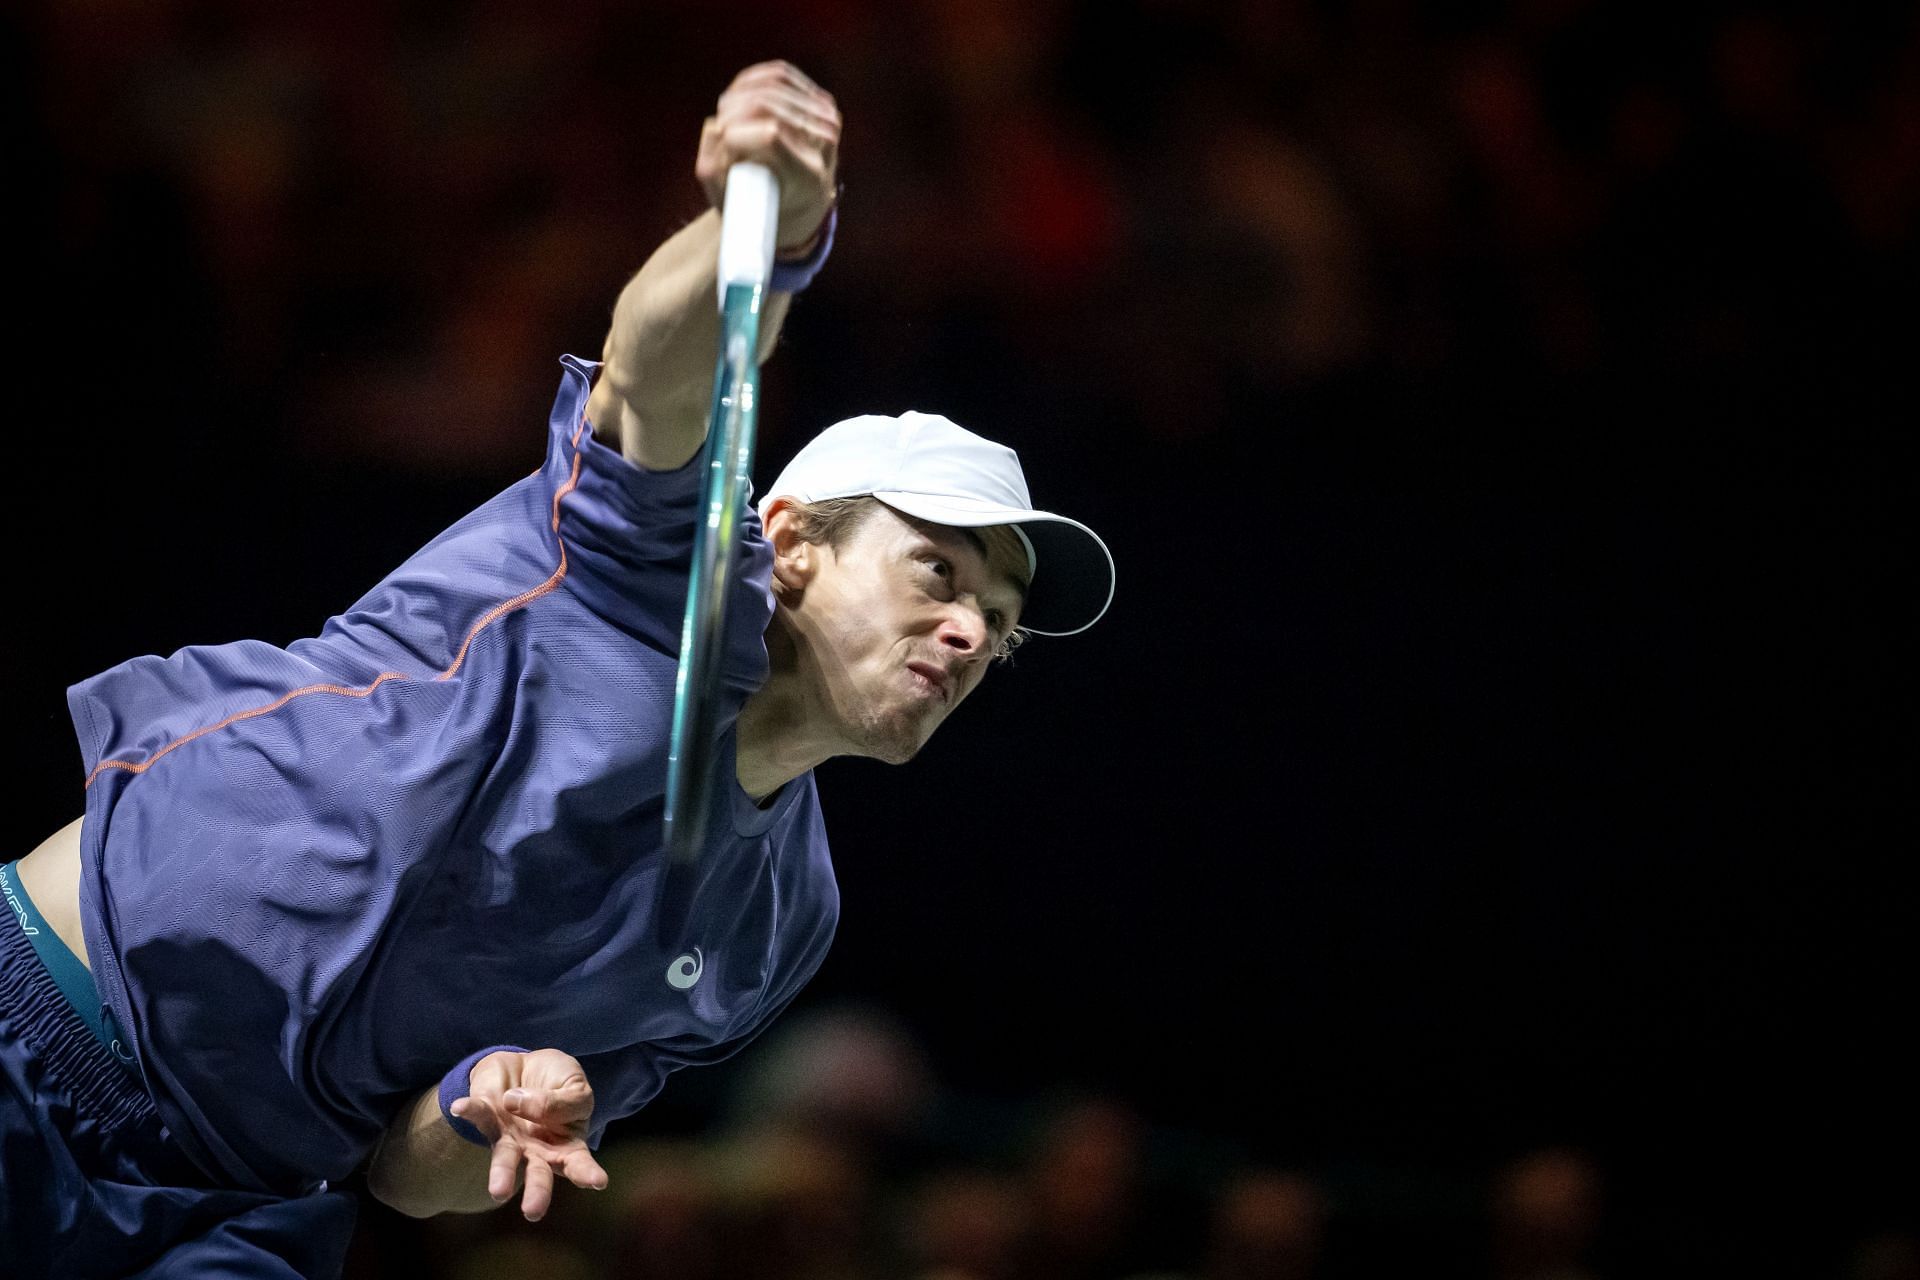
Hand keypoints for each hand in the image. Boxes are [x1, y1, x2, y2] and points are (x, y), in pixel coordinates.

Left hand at [448, 1048, 608, 1220]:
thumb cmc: (559, 1082)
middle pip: (539, 1174)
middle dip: (537, 1192)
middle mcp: (537, 1151)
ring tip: (499, 1191)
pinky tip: (459, 1108)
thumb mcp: (574, 1084)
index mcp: (567, 1145)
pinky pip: (478, 1114)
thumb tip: (520, 1104)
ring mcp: (510, 1137)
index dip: (588, 1173)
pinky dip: (469, 1111)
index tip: (598, 1182)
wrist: (529, 1064)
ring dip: (502, 1172)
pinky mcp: (488, 1117)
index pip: (580, 1163)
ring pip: (506, 1158)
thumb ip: (559, 1100)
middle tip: (533, 1212)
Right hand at [695, 60, 840, 251]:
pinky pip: (781, 75)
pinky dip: (755, 79)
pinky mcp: (822, 102)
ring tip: (726, 111)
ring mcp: (827, 120)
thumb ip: (713, 171)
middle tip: (719, 123)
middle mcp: (824, 146)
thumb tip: (713, 126)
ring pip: (773, 84)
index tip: (722, 141)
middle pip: (767, 104)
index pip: (769, 134)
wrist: (804, 202)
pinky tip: (739, 91)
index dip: (735, 132)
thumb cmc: (764, 204)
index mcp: (809, 176)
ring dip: (740, 94)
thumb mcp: (733, 202)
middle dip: (732, 109)